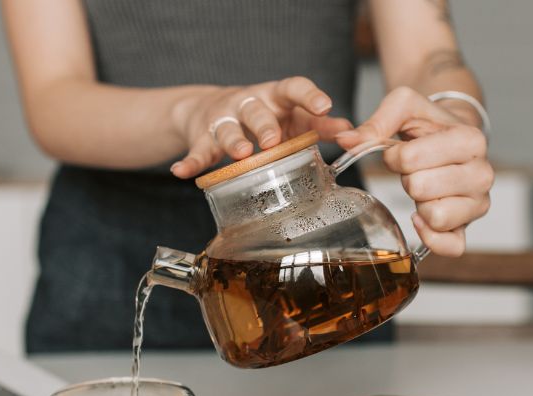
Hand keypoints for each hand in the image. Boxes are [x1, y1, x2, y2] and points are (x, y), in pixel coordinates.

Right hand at [170, 77, 351, 177]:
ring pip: (227, 130)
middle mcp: (248, 103)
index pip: (293, 87)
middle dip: (265, 125)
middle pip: (256, 111)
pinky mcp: (202, 139)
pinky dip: (189, 162)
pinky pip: (196, 152)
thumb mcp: (291, 119)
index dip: (309, 95)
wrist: (212, 111)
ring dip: (233, 142)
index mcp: (275, 96)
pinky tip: (182, 172)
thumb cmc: (263, 118)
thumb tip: (350, 133)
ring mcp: (223, 120)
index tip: (325, 106)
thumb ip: (317, 126)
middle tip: (274, 141)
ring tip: (240, 154)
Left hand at [336, 87, 492, 256]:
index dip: (395, 156)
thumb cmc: (429, 124)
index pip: (411, 158)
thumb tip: (346, 140)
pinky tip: (421, 218)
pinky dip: (430, 236)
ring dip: (418, 203)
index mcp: (470, 140)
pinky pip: (451, 246)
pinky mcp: (467, 227)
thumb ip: (376, 122)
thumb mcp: (405, 107)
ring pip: (434, 216)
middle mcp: (482, 174)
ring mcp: (477, 204)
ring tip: (425, 187)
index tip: (404, 150)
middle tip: (417, 169)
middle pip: (419, 188)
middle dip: (407, 178)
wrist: (453, 136)